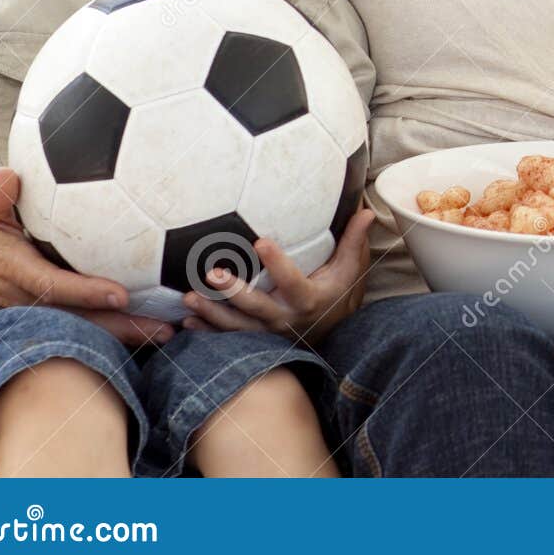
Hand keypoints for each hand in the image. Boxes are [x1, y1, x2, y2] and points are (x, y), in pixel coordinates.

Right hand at [0, 168, 173, 346]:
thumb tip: (7, 177)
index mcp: (14, 273)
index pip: (54, 287)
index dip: (86, 293)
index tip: (122, 294)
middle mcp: (26, 302)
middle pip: (78, 321)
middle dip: (120, 327)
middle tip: (164, 328)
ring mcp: (34, 316)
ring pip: (82, 330)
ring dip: (123, 334)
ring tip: (166, 333)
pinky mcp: (42, 319)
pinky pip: (78, 329)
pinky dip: (111, 332)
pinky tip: (146, 330)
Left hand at [180, 206, 374, 344]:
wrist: (330, 336)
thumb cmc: (338, 295)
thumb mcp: (351, 271)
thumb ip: (354, 242)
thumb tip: (367, 212)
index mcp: (309, 299)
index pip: (291, 281)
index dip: (276, 263)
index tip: (260, 241)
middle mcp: (286, 320)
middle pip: (256, 308)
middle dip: (233, 293)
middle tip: (213, 273)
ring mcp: (268, 335)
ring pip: (236, 328)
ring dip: (211, 314)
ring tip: (188, 298)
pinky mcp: (255, 343)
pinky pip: (227, 341)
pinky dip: (206, 332)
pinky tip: (187, 321)